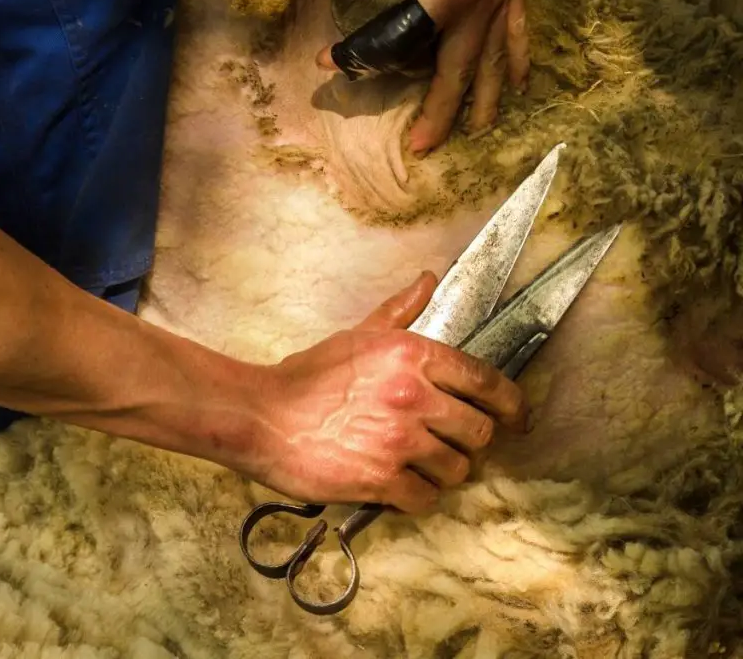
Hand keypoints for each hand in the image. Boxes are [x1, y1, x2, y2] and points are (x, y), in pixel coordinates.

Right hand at [254, 271, 527, 512]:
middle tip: (453, 443)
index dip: (512, 405)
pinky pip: (426, 498)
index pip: (486, 381)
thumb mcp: (357, 335)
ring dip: (444, 471)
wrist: (261, 416)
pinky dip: (418, 497)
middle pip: (479, 431)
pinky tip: (401, 486)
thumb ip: (399, 311)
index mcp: (412, 354)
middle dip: (471, 441)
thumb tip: (427, 280)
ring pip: (457, 468)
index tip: (517, 418)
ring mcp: (399, 439)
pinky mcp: (382, 478)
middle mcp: (413, 395)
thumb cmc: (306, 377)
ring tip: (422, 466)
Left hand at [317, 0, 530, 155]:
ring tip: (477, 131)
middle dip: (439, 112)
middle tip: (421, 147)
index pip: (399, 35)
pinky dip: (517, 62)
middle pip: (454, 71)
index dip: (363, 54)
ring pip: (493, 63)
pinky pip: (518, 33)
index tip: (324, 62)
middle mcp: (480, 2)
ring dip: (483, 101)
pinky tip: (519, 84)